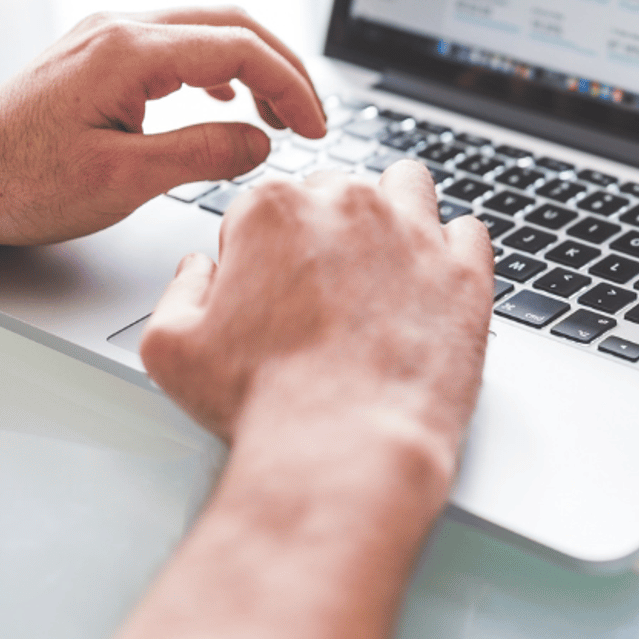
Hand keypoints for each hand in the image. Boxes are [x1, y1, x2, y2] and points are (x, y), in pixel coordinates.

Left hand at [0, 6, 326, 248]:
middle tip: (313, 117)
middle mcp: (117, 29)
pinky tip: (224, 100)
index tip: (316, 127)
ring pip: (204, 30)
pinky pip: (174, 46)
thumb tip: (259, 141)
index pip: (240, 48)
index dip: (292, 86)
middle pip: (230, 24)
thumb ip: (202, 154)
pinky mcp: (95, 56)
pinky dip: (216, 69)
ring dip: (252, 67)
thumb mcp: (123, 181)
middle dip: (283, 69)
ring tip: (279, 114)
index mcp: (128, 51)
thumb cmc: (15, 183)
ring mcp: (104, 37)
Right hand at [140, 161, 493, 484]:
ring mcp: (414, 234)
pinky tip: (433, 285)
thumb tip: (200, 268)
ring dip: (394, 213)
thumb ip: (180, 289)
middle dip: (327, 230)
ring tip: (383, 267)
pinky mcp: (466, 272)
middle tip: (324, 292)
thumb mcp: (170, 347)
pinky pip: (469, 231)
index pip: (265, 203)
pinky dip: (453, 251)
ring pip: (407, 187)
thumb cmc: (263, 404)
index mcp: (273, 209)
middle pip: (336, 192)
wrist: (344, 450)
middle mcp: (347, 206)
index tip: (268, 290)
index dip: (262, 249)